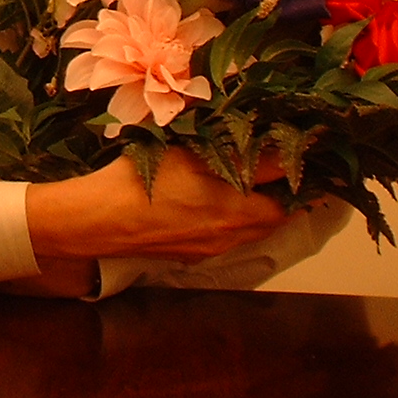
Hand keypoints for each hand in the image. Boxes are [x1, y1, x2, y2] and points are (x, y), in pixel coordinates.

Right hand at [25, 148, 287, 263]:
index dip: (293, 168)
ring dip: (255, 209)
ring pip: (250, 230)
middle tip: (271, 165)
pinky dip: (229, 220)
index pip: (285, 191)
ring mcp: (212, 249)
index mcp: (238, 209)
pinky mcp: (192, 255)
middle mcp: (232, 235)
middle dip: (279, 193)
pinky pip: (225, 239)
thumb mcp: (189, 153)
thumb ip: (232, 150)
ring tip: (242, 181)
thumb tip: (271, 142)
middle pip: (275, 217)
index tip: (295, 149)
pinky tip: (207, 202)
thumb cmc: (144, 180)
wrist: (102, 220)